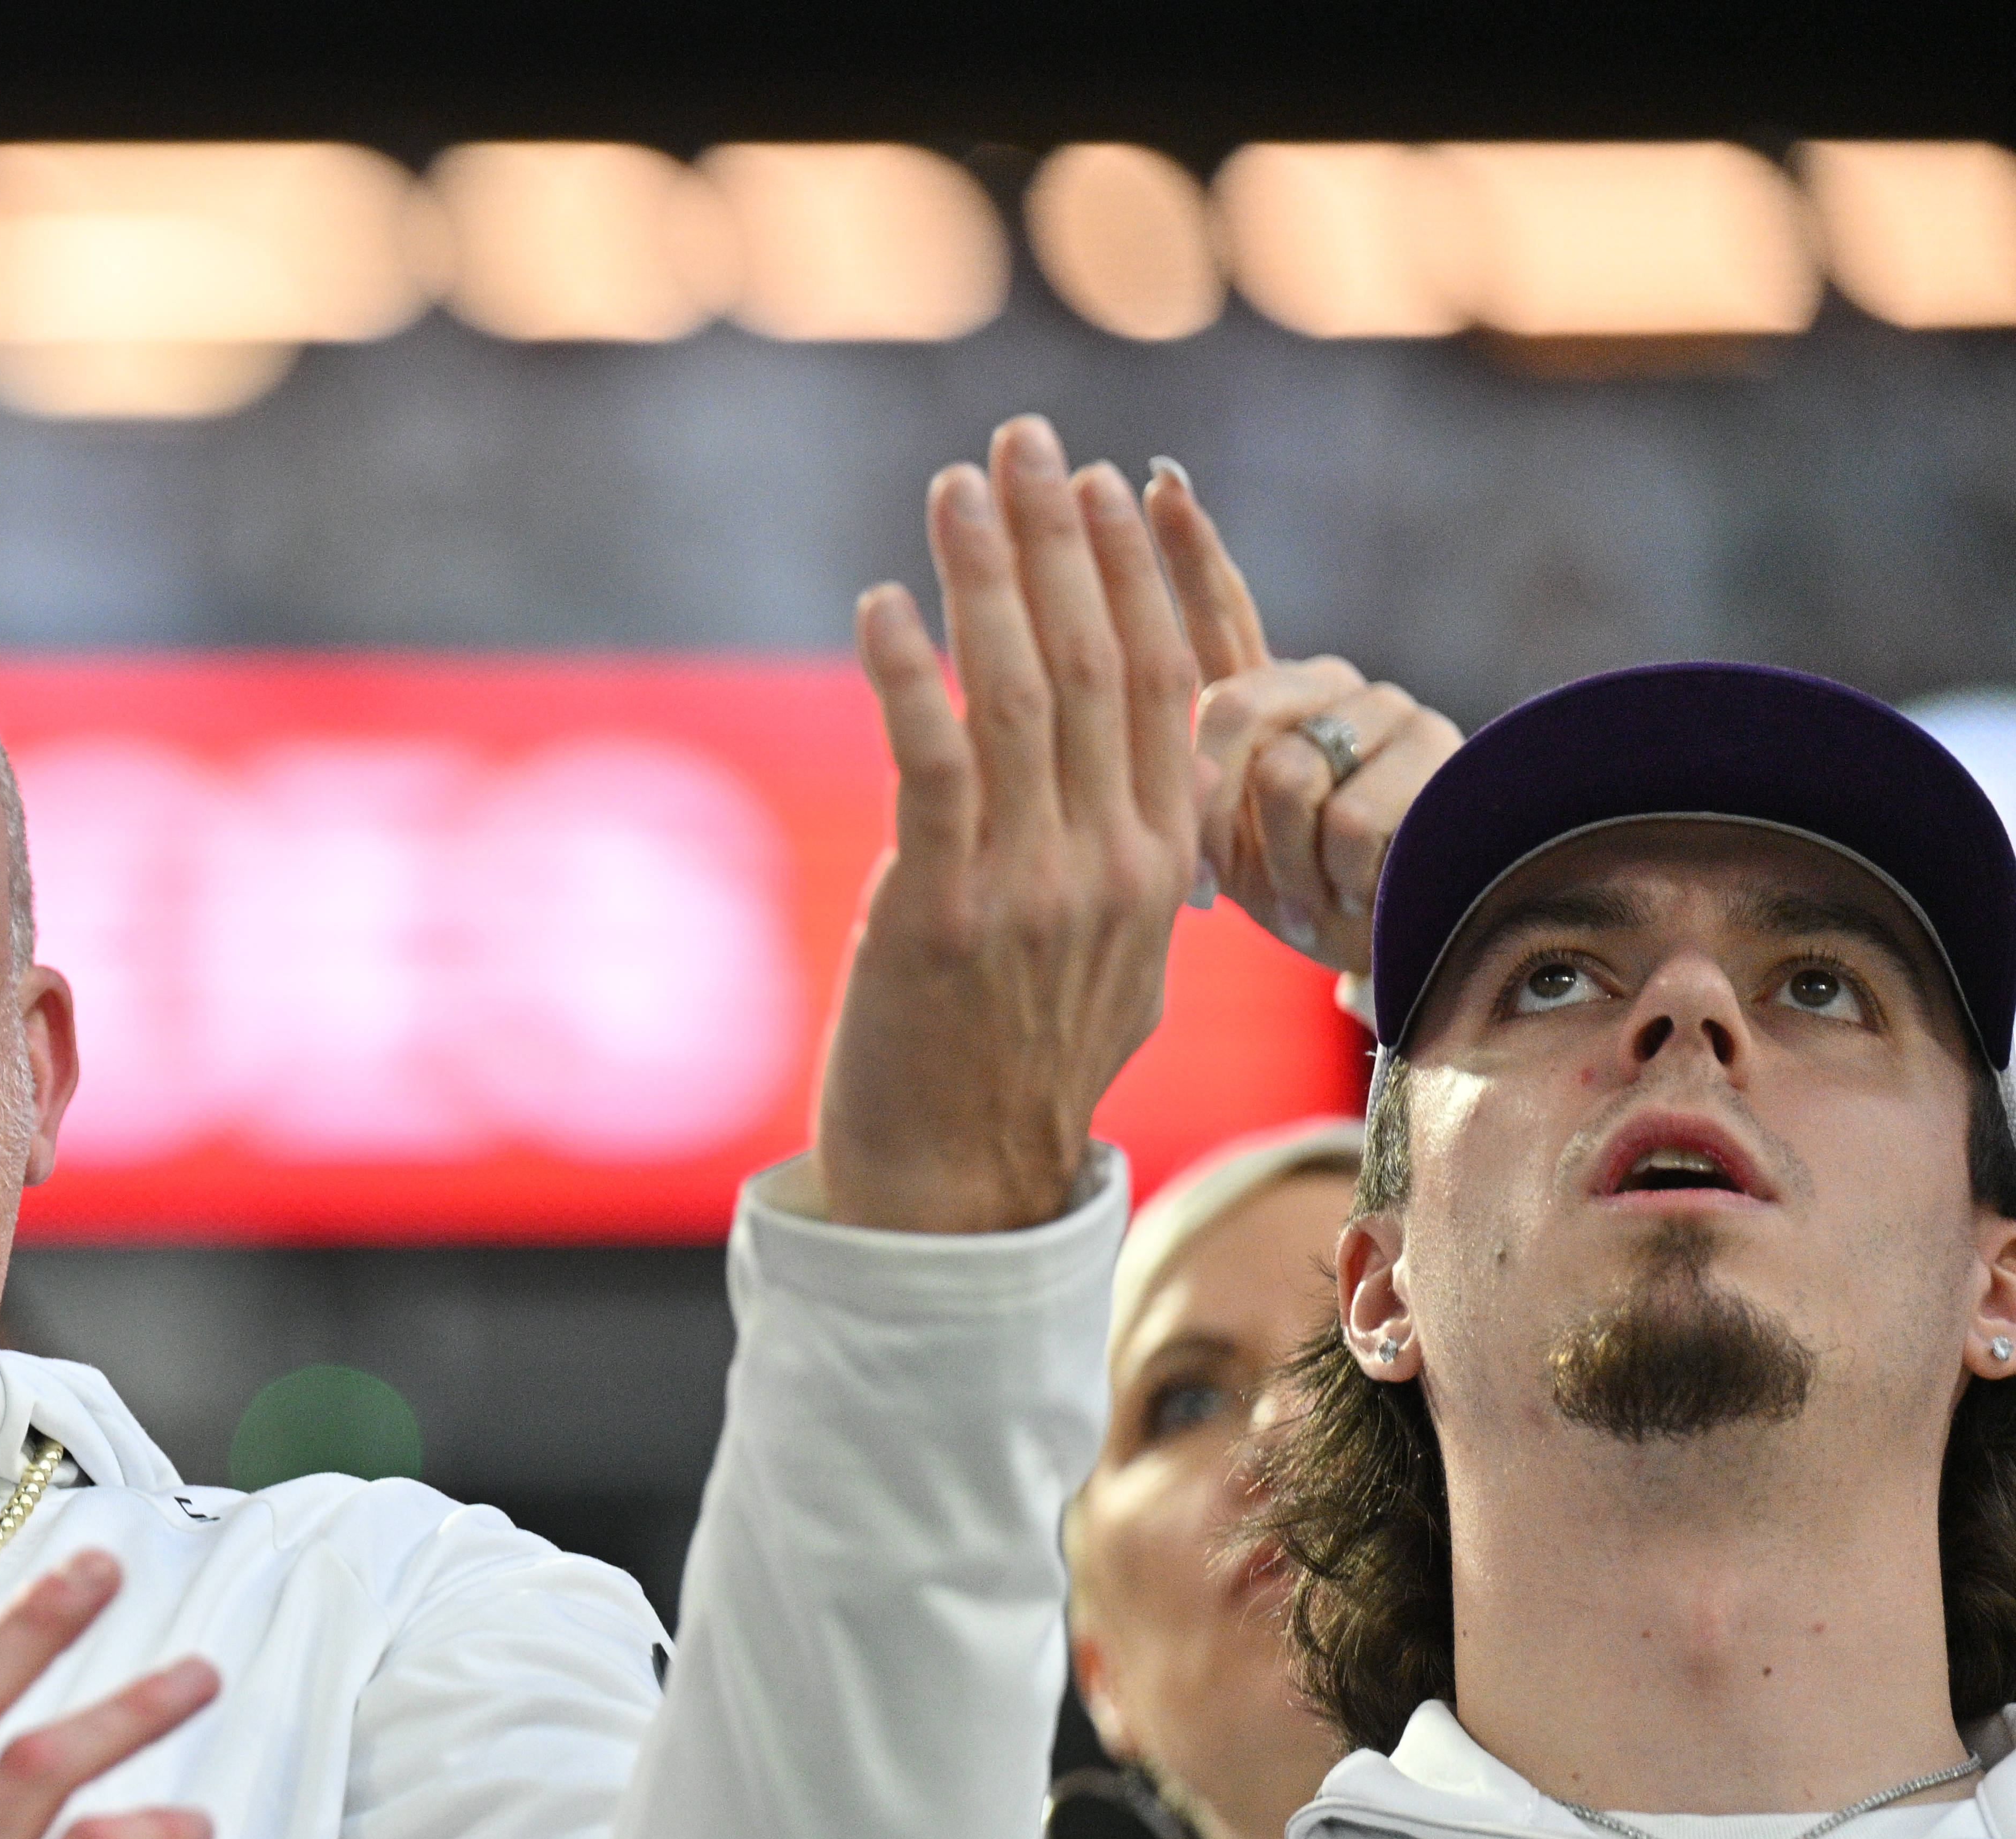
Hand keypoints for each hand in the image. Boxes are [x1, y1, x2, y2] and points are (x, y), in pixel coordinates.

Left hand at [810, 415, 1200, 1235]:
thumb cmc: (1017, 1072)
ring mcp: (1032, 885)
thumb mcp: (1111, 964)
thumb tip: (1127, 807)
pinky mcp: (943, 908)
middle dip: (1061, 539)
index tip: (1104, 488)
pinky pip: (933, 764)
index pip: (1165, 683)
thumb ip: (1124, 874)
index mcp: (1160, 861)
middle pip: (1099, 660)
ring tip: (957, 486)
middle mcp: (1113, 861)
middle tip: (1026, 441)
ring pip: (1019, 694)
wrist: (964, 1187)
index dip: (1133, 575)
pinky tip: (882, 604)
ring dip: (984, 577)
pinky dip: (907, 676)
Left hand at [1149, 462, 1459, 980]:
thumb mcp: (1216, 838)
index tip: (1150, 481)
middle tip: (1234, 877)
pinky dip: (1338, 876)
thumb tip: (1149, 707)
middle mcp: (1328, 685)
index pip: (1217, 608)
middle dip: (1219, 808)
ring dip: (1287, 856)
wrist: (1388, 952)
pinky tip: (1352, 895)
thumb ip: (1187, 771)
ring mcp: (1388, 712)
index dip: (1184, 545)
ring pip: (1293, 770)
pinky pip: (1351, 817)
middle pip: (1235, 708)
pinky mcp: (1439, 757)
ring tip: (1306, 889)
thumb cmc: (1290, 895)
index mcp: (1265, 696)